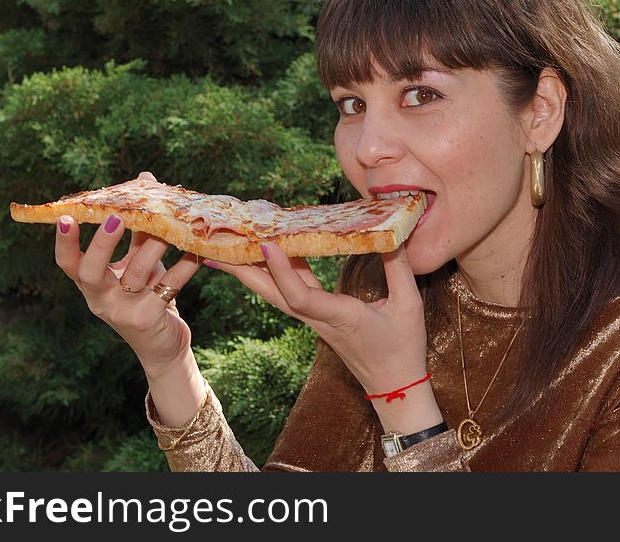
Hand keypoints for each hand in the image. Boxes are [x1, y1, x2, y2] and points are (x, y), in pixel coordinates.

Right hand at [54, 172, 200, 374]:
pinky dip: (185, 266)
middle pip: (91, 271)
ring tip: (171, 225)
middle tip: (116, 217)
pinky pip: (168, 286)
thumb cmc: (147, 294)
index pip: (68, 263)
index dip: (64, 242)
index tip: (65, 217)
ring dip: (155, 245)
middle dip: (103, 243)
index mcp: (91, 283)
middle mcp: (100, 299)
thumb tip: (144, 180)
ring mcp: (122, 312)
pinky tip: (198, 252)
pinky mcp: (148, 319)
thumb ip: (138, 228)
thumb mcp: (138, 261)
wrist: (163, 344)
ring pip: (137, 272)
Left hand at [207, 243, 428, 396]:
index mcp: (339, 317)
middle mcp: (318, 319)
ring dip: (249, 270)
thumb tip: (392, 231)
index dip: (282, 271)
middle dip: (241, 270)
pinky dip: (274, 271)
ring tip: (223, 246)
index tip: (266, 245)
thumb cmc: (403, 348)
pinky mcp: (317, 318)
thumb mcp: (409, 305)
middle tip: (211, 246)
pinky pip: (288, 292)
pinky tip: (263, 254)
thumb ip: (399, 267)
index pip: (301, 296)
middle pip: (271, 293)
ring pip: (275, 293)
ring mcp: (314, 320)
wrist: (395, 387)